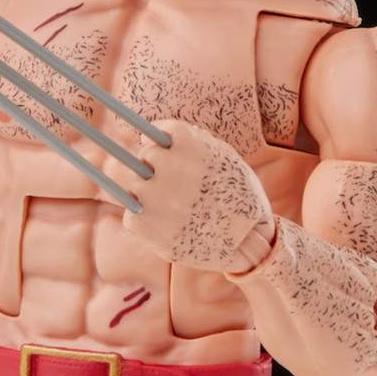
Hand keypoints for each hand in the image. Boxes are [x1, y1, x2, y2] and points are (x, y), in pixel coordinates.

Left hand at [114, 119, 275, 272]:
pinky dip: (145, 219)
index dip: (160, 144)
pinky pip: (129, 211)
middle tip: (171, 184)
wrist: (246, 243)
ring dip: (146, 192)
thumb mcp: (224, 157)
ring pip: (130, 182)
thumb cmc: (237, 196)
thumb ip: (192, 141)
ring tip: (170, 206)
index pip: (152, 132)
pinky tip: (168, 226)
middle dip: (154, 168)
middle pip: (142, 156)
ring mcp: (151, 195)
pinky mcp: (140, 223)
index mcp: (187, 144)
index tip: (165, 153)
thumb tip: (158, 134)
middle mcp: (167, 166)